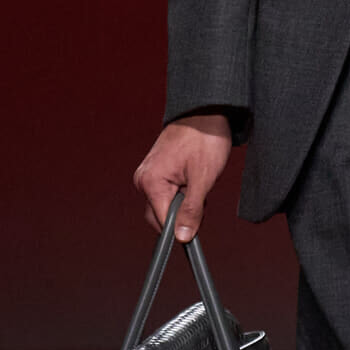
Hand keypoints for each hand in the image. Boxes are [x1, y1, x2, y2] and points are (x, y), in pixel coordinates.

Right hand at [133, 112, 232, 241]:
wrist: (206, 112)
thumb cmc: (205, 140)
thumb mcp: (203, 179)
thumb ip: (192, 210)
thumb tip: (182, 237)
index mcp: (150, 182)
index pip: (161, 222)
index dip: (180, 229)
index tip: (197, 232)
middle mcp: (143, 179)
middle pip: (161, 216)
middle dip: (183, 214)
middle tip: (202, 196)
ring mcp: (148, 175)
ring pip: (166, 205)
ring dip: (184, 202)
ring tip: (198, 181)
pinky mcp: (156, 172)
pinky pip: (167, 193)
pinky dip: (182, 193)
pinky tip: (193, 178)